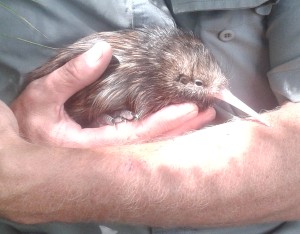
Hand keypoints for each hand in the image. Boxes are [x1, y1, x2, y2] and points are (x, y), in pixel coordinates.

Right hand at [11, 42, 214, 147]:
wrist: (24, 154)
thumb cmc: (30, 126)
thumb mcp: (42, 97)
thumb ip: (70, 77)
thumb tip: (102, 52)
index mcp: (93, 148)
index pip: (138, 135)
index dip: (165, 122)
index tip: (190, 109)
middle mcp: (108, 155)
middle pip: (152, 143)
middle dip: (181, 128)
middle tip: (207, 112)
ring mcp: (111, 152)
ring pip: (150, 143)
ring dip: (176, 129)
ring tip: (199, 116)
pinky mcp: (111, 147)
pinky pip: (142, 139)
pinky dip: (160, 128)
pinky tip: (174, 120)